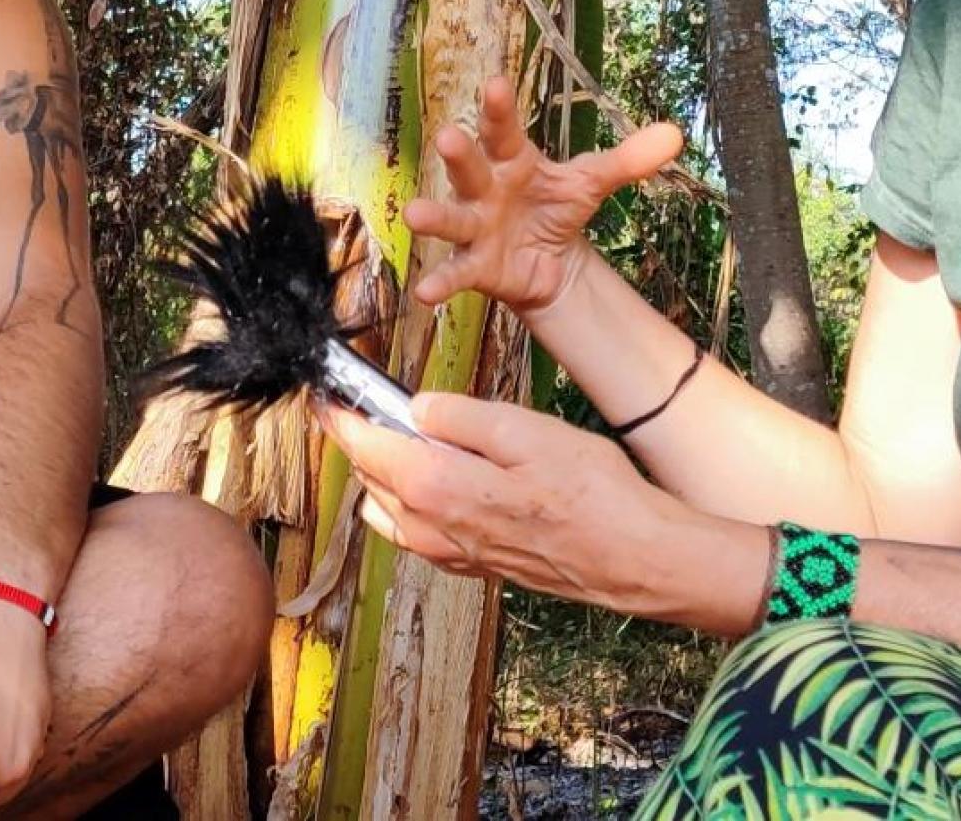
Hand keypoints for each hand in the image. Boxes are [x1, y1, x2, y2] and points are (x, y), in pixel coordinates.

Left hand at [315, 390, 698, 615]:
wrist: (633, 559)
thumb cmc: (592, 495)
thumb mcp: (525, 430)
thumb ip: (460, 416)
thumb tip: (417, 408)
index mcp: (436, 487)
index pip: (365, 446)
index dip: (340, 416)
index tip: (327, 395)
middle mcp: (433, 528)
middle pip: (372, 477)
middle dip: (363, 439)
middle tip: (368, 404)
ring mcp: (452, 553)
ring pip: (390, 509)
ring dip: (386, 474)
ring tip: (406, 437)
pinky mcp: (473, 565)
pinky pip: (417, 534)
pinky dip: (409, 504)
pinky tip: (437, 483)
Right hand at [404, 79, 684, 322]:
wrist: (550, 259)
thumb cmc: (557, 207)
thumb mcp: (592, 182)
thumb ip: (628, 160)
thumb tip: (675, 135)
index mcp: (513, 161)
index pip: (504, 130)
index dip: (499, 108)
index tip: (495, 84)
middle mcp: (486, 189)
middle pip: (470, 167)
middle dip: (458, 154)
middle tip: (447, 136)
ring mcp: (475, 227)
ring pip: (451, 219)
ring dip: (433, 218)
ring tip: (414, 215)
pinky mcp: (474, 266)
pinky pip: (455, 273)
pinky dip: (440, 282)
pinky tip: (425, 293)